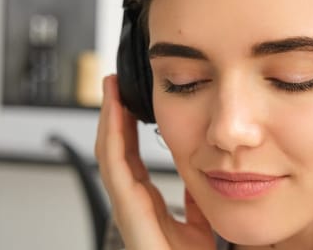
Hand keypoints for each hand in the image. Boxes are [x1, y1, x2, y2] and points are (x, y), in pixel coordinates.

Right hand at [94, 75, 215, 249]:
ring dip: (109, 123)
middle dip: (112, 119)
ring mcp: (130, 216)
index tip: (126, 102)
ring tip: (111, 92)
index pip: (131, 163)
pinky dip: (114, 144)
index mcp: (149, 212)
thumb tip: (200, 177)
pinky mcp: (133, 220)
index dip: (126, 132)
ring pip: (111, 161)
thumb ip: (196, 203)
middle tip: (112, 86)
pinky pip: (118, 176)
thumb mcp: (203, 227)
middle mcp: (134, 212)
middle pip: (115, 156)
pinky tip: (116, 119)